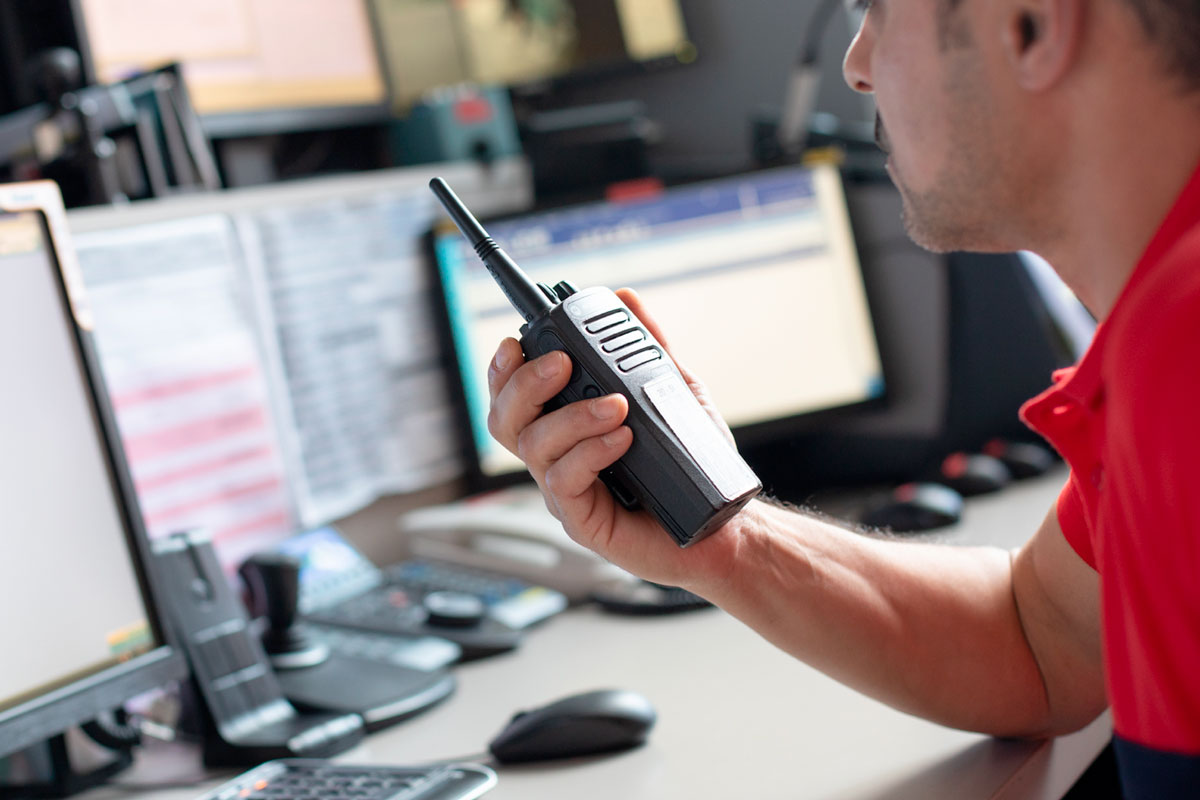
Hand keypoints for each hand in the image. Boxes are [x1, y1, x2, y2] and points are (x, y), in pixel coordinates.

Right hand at [485, 288, 752, 590]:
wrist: (723, 523)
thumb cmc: (690, 463)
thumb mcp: (671, 392)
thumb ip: (646, 348)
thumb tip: (626, 298)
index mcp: (566, 429)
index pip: (513, 397)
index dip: (503, 370)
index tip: (518, 342)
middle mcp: (556, 459)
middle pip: (505, 421)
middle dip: (524, 385)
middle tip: (563, 363)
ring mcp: (565, 493)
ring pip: (533, 448)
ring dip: (571, 416)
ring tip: (616, 405)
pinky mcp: (583, 521)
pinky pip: (564, 481)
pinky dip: (590, 452)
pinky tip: (621, 439)